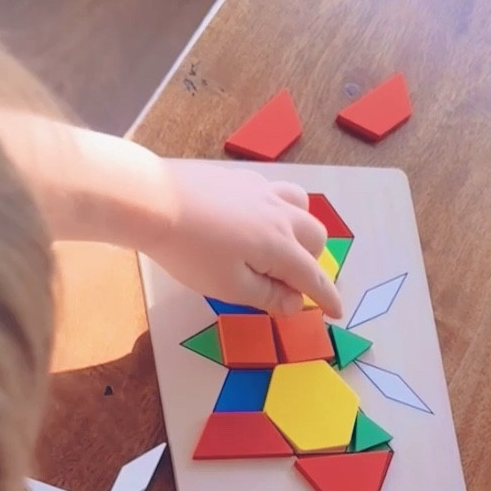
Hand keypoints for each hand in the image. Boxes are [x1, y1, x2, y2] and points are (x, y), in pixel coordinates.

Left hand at [141, 162, 342, 318]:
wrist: (154, 200)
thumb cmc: (190, 252)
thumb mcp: (229, 288)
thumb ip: (267, 297)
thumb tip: (295, 303)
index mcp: (281, 247)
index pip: (314, 278)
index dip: (327, 298)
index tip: (336, 313)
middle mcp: (280, 215)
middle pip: (315, 238)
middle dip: (312, 262)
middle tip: (289, 280)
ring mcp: (262, 190)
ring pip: (302, 206)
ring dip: (300, 229)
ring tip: (279, 244)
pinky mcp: (241, 177)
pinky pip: (276, 191)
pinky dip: (278, 209)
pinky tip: (254, 219)